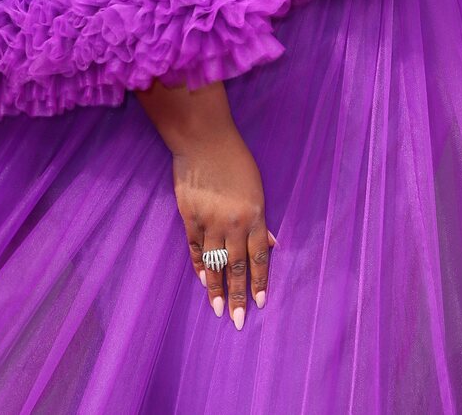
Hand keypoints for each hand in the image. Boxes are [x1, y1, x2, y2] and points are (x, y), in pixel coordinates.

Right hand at [172, 128, 276, 329]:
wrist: (204, 140)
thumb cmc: (234, 158)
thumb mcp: (256, 186)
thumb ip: (260, 218)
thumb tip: (270, 244)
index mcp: (254, 214)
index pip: (258, 256)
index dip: (259, 281)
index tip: (259, 303)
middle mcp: (233, 222)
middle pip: (237, 266)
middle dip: (239, 295)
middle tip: (238, 320)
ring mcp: (210, 221)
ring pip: (215, 262)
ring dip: (216, 289)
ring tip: (219, 310)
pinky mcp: (190, 217)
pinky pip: (195, 248)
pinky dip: (199, 266)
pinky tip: (203, 281)